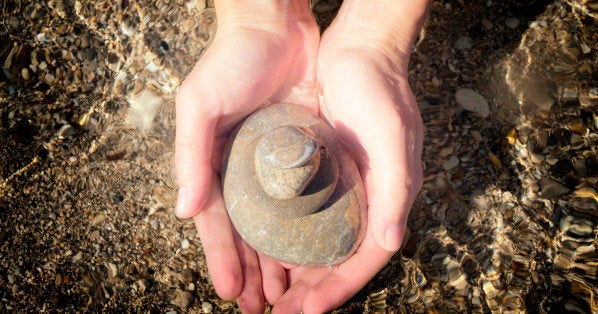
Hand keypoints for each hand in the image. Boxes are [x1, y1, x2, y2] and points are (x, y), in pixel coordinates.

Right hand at [174, 2, 319, 311]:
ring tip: (286, 294)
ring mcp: (273, 165)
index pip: (216, 223)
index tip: (232, 294)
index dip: (222, 259)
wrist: (276, 25)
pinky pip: (305, 201)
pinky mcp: (303, 154)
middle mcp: (242, 169)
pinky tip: (313, 253)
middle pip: (247, 233)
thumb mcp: (200, 103)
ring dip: (279, 260)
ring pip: (276, 224)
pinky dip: (306, 229)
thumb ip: (191, 154)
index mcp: (213, 163)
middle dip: (253, 271)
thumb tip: (184, 210)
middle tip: (262, 307)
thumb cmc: (231, 60)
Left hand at [271, 3, 425, 311]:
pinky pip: (309, 214)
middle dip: (314, 288)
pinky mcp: (325, 168)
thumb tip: (391, 242)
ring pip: (323, 240)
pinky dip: (292, 235)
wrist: (360, 46)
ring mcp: (347, 183)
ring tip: (272, 293)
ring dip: (300, 269)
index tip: (308, 311)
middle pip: (341, 256)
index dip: (339, 287)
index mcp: (390, 195)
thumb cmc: (380, 87)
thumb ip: (395, 189)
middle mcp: (370, 196)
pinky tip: (270, 248)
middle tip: (283, 313)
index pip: (366, 256)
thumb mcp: (392, 136)